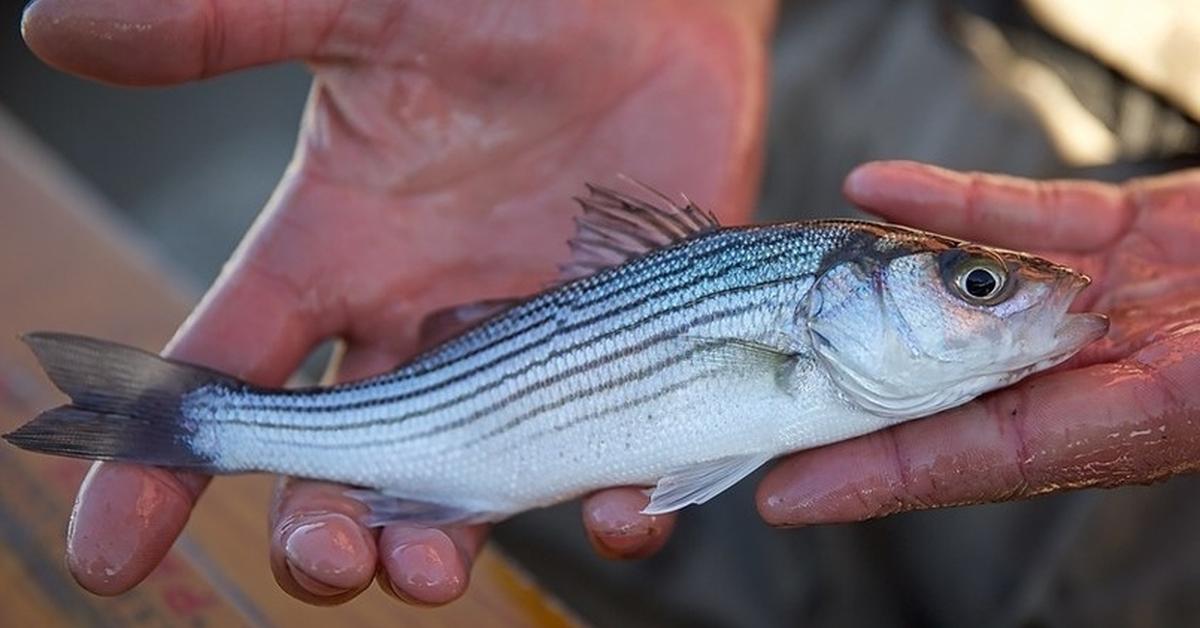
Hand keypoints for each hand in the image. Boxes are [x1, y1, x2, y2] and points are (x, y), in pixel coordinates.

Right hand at [22, 0, 774, 603]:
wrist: (650, 3)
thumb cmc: (504, 0)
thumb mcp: (363, 10)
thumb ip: (228, 27)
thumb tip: (56, 23)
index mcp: (340, 251)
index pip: (227, 371)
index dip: (163, 464)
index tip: (113, 552)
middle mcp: (420, 318)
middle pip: (345, 460)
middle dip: (321, 527)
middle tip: (328, 555)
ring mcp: (525, 346)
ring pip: (465, 483)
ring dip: (439, 544)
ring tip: (431, 572)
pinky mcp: (623, 349)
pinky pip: (612, 455)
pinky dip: (616, 502)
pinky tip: (622, 512)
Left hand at [758, 161, 1199, 524]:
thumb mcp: (1193, 389)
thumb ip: (1135, 400)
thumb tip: (1044, 348)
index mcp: (1122, 427)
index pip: (971, 457)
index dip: (874, 476)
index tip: (783, 497)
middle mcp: (1096, 369)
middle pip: (948, 381)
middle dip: (848, 386)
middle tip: (751, 391)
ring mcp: (1102, 294)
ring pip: (964, 290)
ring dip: (875, 280)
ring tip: (788, 274)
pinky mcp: (1119, 229)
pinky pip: (1016, 211)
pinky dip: (944, 202)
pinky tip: (872, 186)